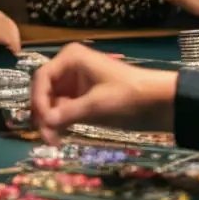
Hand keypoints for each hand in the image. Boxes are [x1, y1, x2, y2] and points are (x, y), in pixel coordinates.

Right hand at [31, 43, 176, 144]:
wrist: (160, 103)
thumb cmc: (129, 97)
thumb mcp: (97, 106)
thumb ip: (67, 114)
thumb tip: (43, 124)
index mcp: (71, 58)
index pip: (42, 78)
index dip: (38, 101)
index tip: (43, 124)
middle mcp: (69, 67)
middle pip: (44, 90)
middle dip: (43, 113)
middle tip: (48, 139)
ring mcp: (75, 83)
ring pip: (51, 102)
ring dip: (50, 121)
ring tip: (55, 141)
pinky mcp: (83, 97)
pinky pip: (63, 109)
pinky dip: (60, 122)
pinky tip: (62, 137)